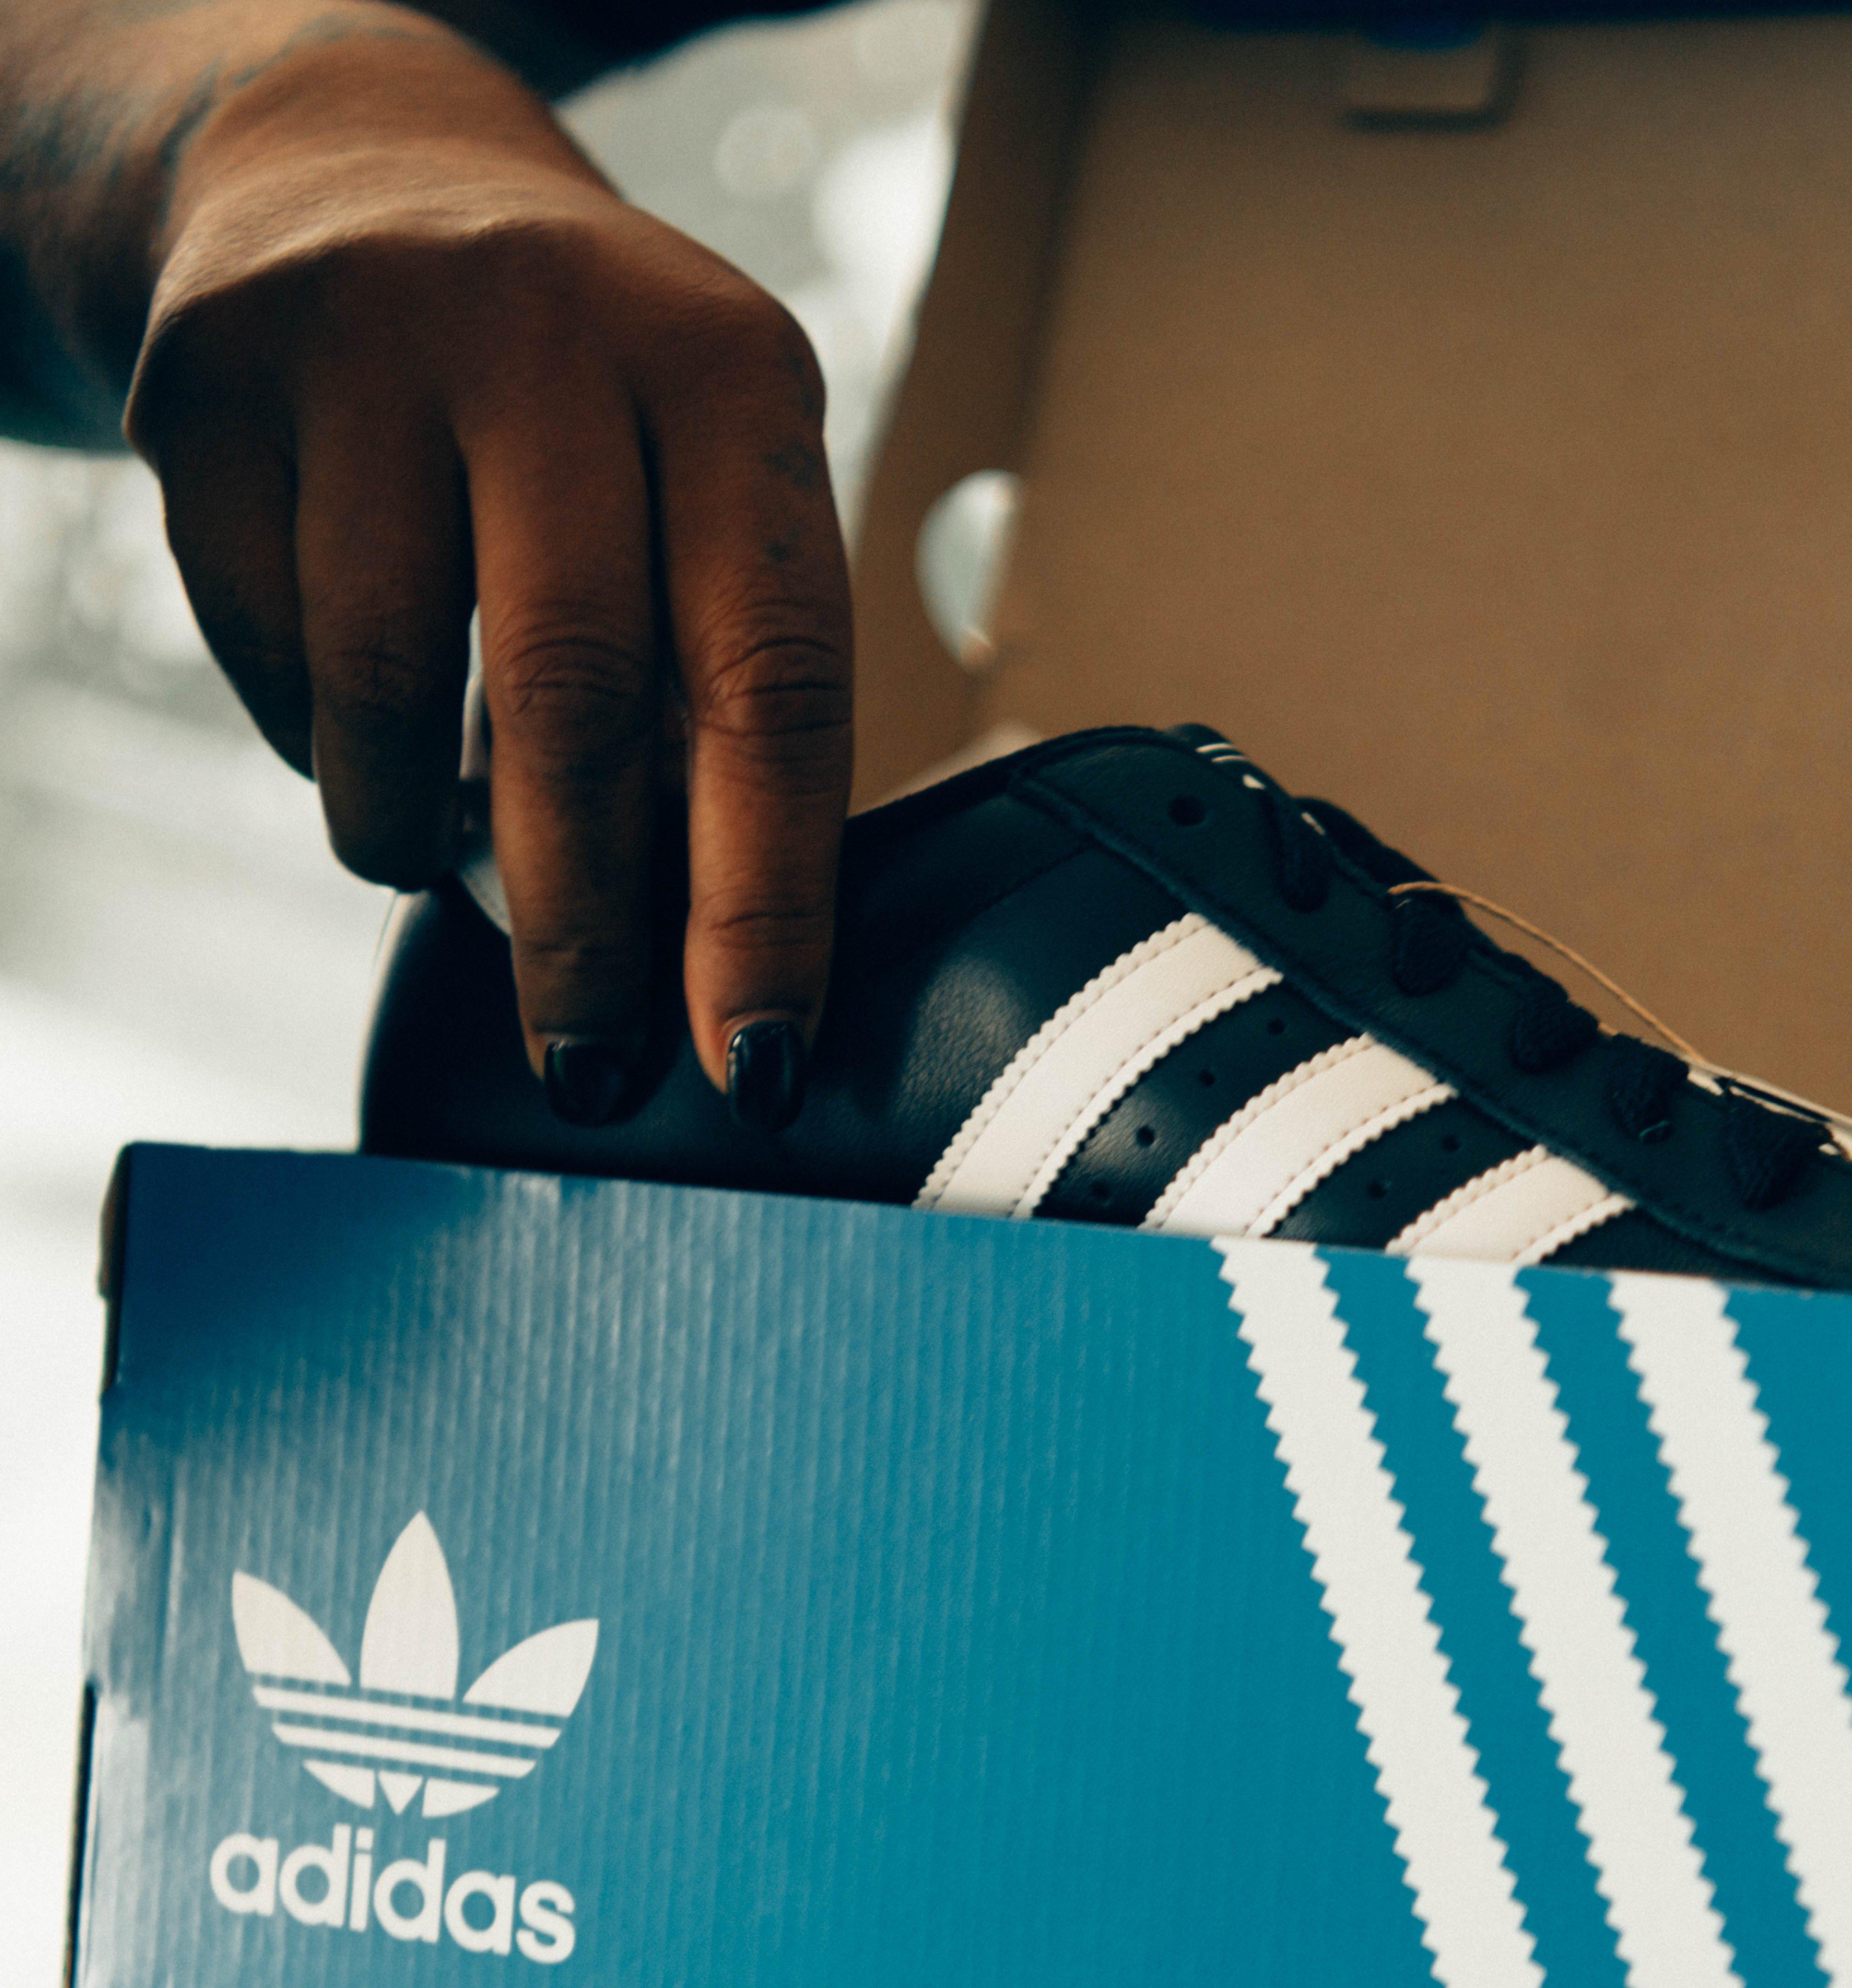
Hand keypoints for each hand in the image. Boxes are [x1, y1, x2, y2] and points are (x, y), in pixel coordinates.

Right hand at [127, 10, 849, 1126]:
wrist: (348, 182)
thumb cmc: (581, 418)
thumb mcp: (699, 494)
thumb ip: (720, 689)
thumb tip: (706, 957)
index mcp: (727, 373)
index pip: (773, 677)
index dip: (766, 894)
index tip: (757, 1061)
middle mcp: (553, 332)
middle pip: (577, 700)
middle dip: (589, 931)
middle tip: (592, 1071)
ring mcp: (365, 341)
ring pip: (387, 698)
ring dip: (422, 839)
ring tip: (443, 862)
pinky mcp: (208, 385)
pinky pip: (265, 658)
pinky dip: (320, 743)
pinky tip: (358, 718)